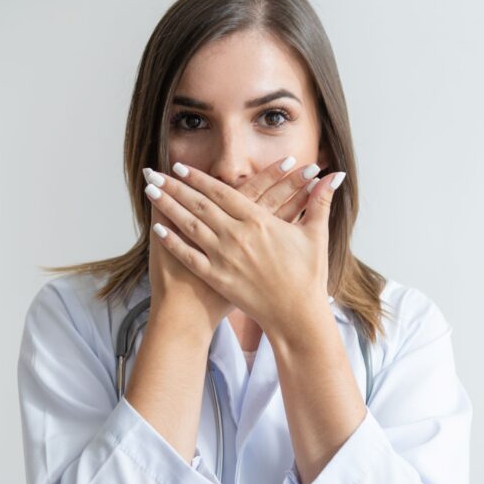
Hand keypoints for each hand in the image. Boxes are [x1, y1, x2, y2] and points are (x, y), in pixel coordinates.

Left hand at [144, 159, 345, 335]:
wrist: (297, 316)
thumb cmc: (308, 277)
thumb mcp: (316, 235)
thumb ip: (320, 202)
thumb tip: (333, 175)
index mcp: (259, 222)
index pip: (222, 193)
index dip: (199, 178)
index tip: (181, 167)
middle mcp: (237, 236)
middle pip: (199, 205)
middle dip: (175, 187)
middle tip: (156, 173)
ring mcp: (224, 257)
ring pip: (189, 225)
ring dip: (168, 206)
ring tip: (150, 191)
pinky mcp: (217, 278)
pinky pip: (189, 256)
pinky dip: (172, 241)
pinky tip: (157, 228)